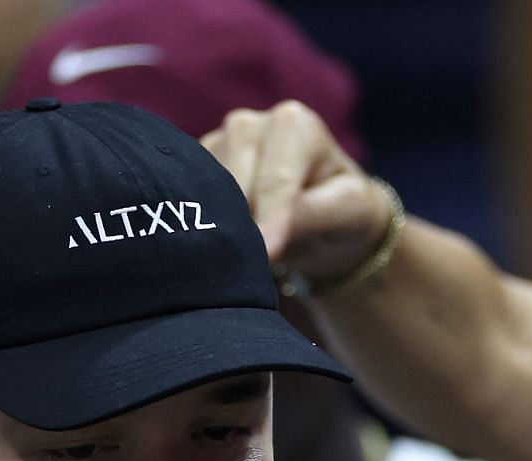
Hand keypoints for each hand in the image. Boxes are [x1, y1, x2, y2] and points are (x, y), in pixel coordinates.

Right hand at [202, 101, 392, 280]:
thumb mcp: (344, 212)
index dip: (270, 221)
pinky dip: (201, 223)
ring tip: (239, 255)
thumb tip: (264, 239)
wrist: (326, 212)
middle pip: (234, 184)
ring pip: (205, 192)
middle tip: (251, 264)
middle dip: (242, 226)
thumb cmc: (343, 208)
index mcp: (294, 125)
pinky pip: (187, 198)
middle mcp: (250, 125)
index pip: (275, 180)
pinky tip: (217, 242)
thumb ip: (308, 216)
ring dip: (219, 226)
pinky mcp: (196, 167)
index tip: (267, 255)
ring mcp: (218, 144)